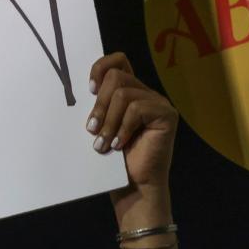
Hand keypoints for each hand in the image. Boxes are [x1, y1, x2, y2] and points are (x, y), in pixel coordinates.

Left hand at [87, 53, 177, 214]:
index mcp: (129, 92)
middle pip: (117, 77)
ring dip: (109, 121)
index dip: (101, 68)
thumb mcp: (101, 127)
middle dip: (100, 104)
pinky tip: (120, 145)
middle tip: (92, 130)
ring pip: (123, 94)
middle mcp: (145, 93)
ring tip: (103, 144)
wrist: (133, 187)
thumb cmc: (114, 162)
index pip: (118, 61)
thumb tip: (82, 89)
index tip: (89, 90)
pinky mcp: (167, 115)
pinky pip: (137, 109)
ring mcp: (158, 103)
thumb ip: (98, 106)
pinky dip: (123, 128)